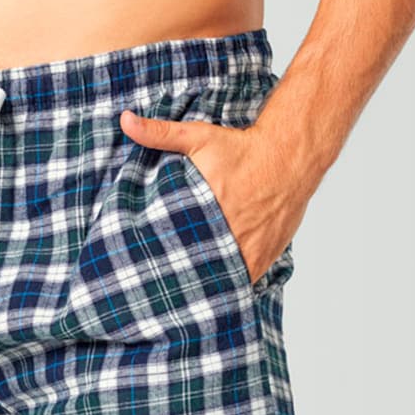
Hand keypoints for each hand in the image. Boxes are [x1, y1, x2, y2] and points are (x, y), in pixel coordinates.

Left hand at [119, 108, 309, 283]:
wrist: (290, 155)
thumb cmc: (243, 147)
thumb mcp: (198, 137)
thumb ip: (159, 133)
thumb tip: (125, 121)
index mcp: (205, 212)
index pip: (173, 248)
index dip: (160, 260)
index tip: (146, 267)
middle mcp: (227, 235)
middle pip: (196, 269)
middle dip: (180, 275)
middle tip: (162, 285)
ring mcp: (247, 250)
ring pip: (220, 280)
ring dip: (205, 284)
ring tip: (184, 294)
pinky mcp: (264, 257)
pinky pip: (242, 280)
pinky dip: (229, 285)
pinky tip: (214, 291)